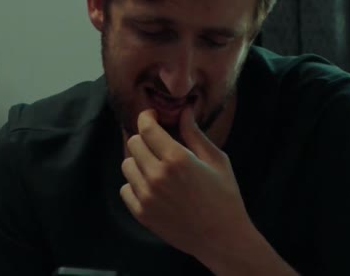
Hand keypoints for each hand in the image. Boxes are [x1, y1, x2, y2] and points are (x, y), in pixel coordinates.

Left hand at [119, 107, 251, 259]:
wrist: (222, 238)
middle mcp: (156, 175)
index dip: (147, 117)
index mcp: (176, 159)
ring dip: (139, 161)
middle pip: (133, 143)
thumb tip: (184, 111)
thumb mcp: (216, 160)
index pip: (146, 127)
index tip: (152, 116)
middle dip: (145, 138)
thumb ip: (195, 134)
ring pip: (126, 165)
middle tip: (158, 144)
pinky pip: (125, 188)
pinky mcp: (141, 214)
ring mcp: (146, 196)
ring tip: (156, 166)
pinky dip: (135, 184)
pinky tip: (153, 186)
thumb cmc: (224, 196)